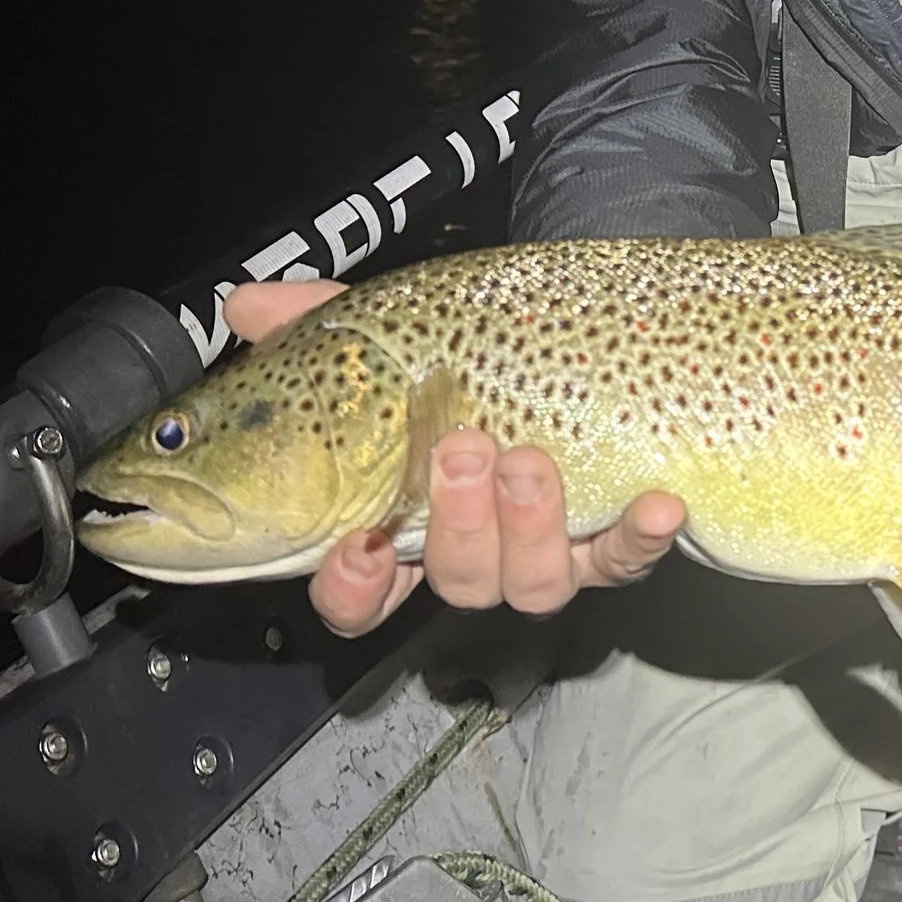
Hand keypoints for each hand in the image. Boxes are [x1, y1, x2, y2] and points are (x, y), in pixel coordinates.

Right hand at [221, 281, 684, 637]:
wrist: (555, 331)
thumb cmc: (452, 349)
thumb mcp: (380, 333)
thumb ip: (310, 326)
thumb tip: (245, 307)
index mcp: (398, 525)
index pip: (360, 594)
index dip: (353, 588)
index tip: (356, 547)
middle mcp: (471, 550)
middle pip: (457, 581)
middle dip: (458, 525)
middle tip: (460, 450)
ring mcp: (543, 549)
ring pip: (534, 582)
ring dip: (532, 525)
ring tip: (531, 458)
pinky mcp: (611, 540)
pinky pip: (627, 558)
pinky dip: (640, 538)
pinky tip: (656, 503)